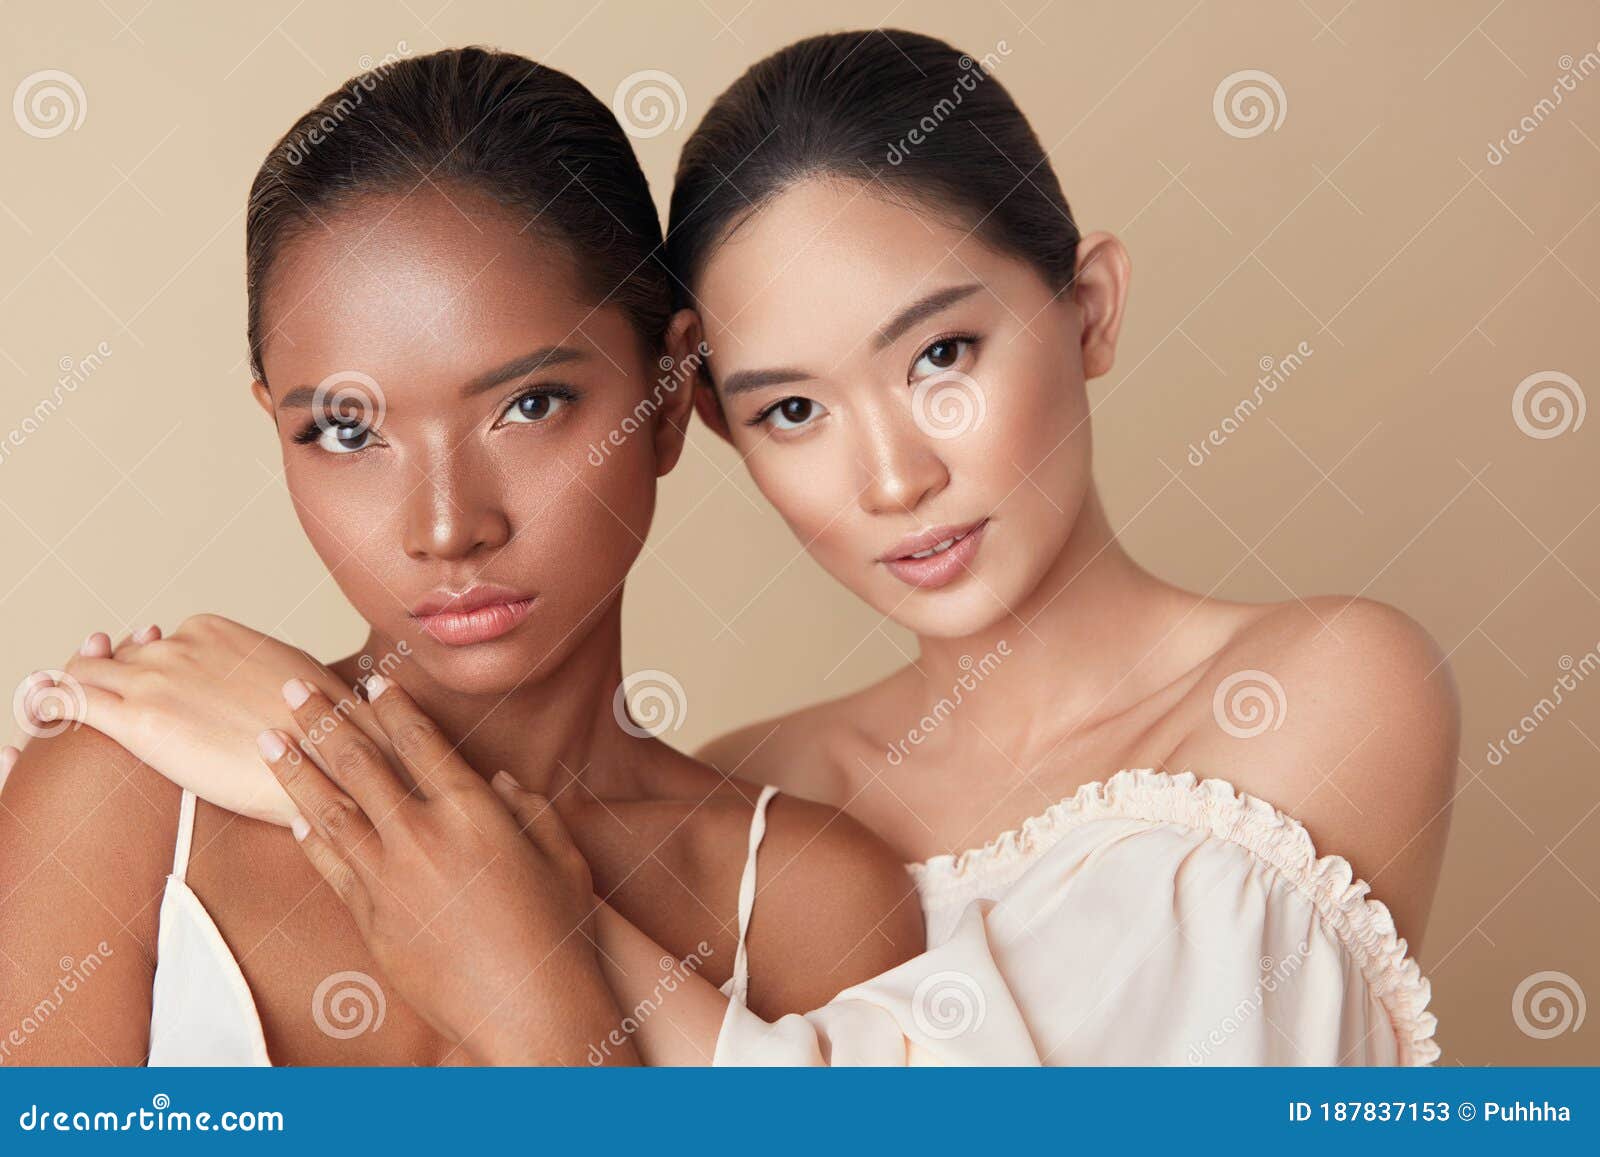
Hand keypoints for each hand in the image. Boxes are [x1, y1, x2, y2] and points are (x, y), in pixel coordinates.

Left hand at [10, 615, 377, 826]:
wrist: (328, 756)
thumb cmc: (319, 727)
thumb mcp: (289, 674)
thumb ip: (254, 668)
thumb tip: (261, 683)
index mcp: (210, 629)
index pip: (152, 645)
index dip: (143, 671)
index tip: (146, 695)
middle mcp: (177, 645)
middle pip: (117, 660)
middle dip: (108, 683)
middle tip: (108, 711)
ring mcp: (156, 678)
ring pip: (85, 674)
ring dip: (72, 692)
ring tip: (62, 714)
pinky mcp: (139, 719)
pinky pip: (70, 701)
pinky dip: (48, 703)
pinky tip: (41, 714)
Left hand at [262, 673, 634, 1065]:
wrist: (529, 1009)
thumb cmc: (560, 932)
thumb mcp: (561, 854)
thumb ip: (528, 807)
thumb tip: (496, 780)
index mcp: (472, 810)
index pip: (419, 740)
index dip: (391, 706)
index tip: (369, 680)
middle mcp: (422, 835)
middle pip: (360, 763)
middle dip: (323, 719)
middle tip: (293, 687)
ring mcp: (388, 879)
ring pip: (330, 810)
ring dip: (296, 769)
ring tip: (267, 737)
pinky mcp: (371, 921)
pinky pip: (330, 867)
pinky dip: (309, 837)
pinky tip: (293, 815)